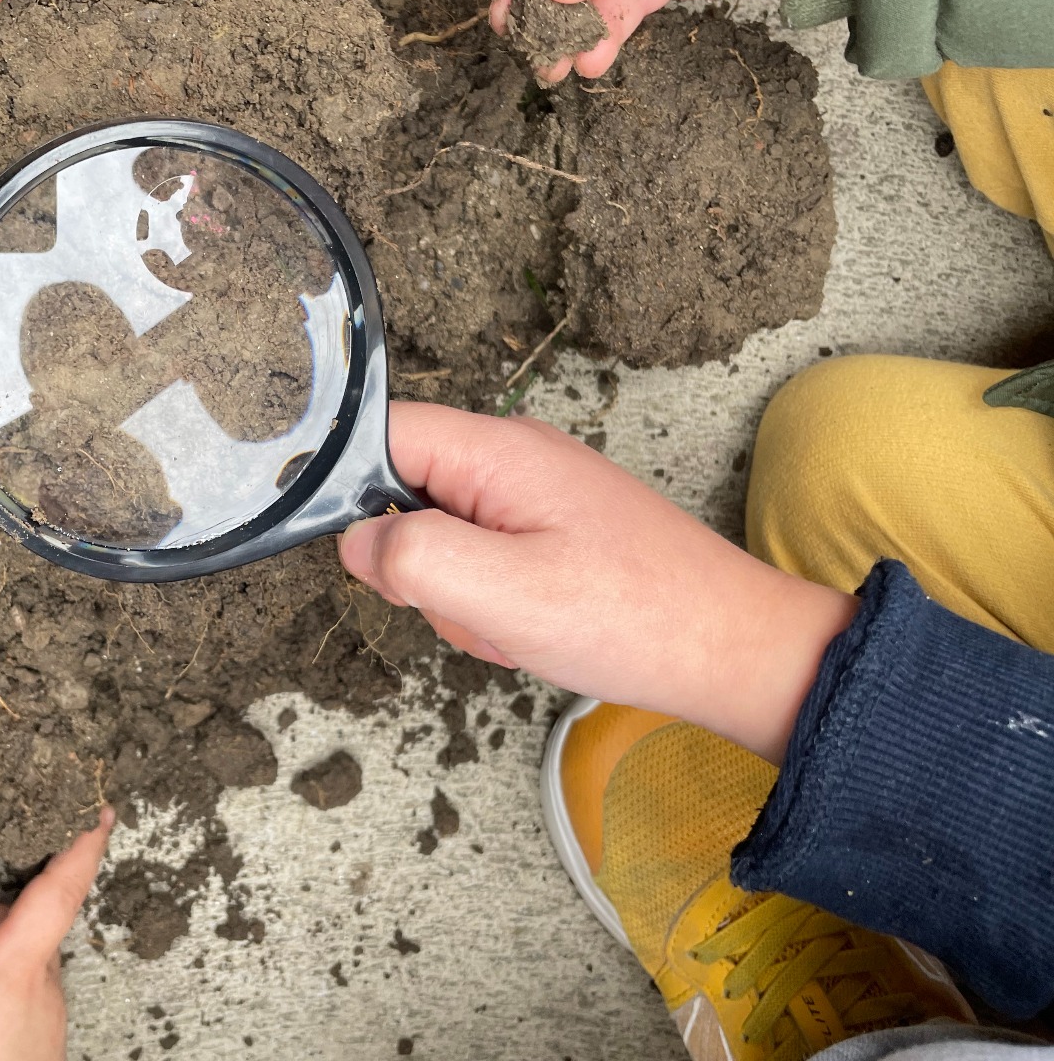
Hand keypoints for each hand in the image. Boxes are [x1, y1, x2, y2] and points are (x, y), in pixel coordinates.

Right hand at [338, 404, 855, 763]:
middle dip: (419, 565)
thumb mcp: (503, 594)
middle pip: (404, 492)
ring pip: (441, 536)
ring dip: (459, 595)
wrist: (732, 650)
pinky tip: (532, 626)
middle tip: (474, 605)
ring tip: (515, 623)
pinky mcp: (549, 527)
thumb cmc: (633, 618)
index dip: (351, 491)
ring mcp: (533, 492)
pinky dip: (490, 602)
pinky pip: (481, 558)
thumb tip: (356, 541)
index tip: (378, 557)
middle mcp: (513, 456)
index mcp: (497, 452)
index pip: (380, 433)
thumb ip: (413, 556)